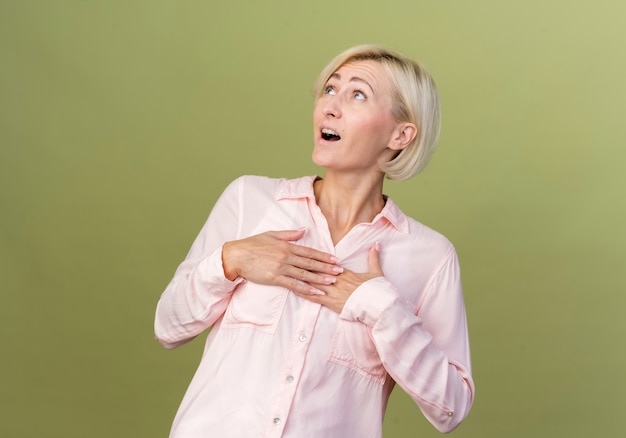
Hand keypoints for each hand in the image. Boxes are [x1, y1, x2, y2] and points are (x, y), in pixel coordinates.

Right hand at [221, 229, 342, 295]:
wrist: (236, 255)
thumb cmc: (252, 244)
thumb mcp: (272, 234)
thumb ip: (289, 234)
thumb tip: (303, 230)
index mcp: (287, 245)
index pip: (309, 251)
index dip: (323, 256)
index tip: (335, 259)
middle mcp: (286, 256)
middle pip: (310, 263)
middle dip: (326, 267)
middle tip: (340, 271)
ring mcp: (281, 267)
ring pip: (304, 274)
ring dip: (319, 278)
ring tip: (332, 282)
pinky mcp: (274, 278)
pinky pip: (293, 284)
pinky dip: (306, 289)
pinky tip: (316, 292)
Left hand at [294, 242, 383, 313]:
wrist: (378, 305)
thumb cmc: (377, 289)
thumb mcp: (376, 271)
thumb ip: (373, 257)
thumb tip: (377, 244)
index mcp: (345, 272)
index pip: (327, 263)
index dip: (316, 258)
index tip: (305, 252)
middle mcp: (337, 279)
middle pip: (317, 270)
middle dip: (304, 265)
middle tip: (291, 258)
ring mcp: (333, 291)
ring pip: (314, 282)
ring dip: (301, 277)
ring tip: (289, 272)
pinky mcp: (331, 302)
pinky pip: (315, 297)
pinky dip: (304, 293)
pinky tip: (295, 289)